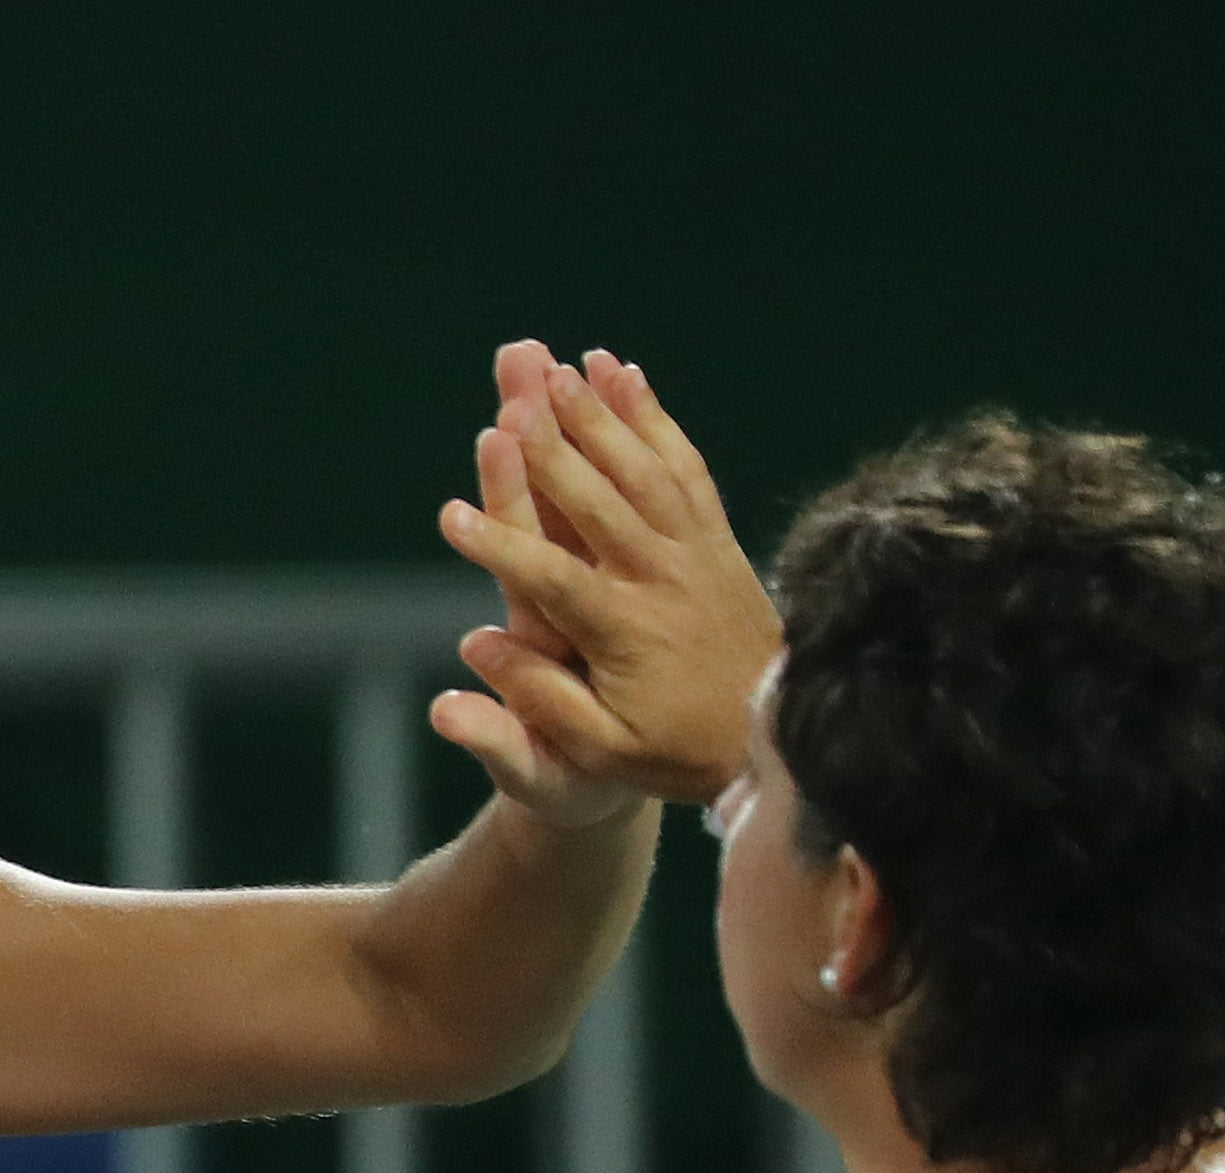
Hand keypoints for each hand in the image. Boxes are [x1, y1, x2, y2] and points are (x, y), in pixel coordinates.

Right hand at [433, 347, 777, 810]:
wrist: (773, 733)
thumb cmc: (675, 750)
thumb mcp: (602, 751)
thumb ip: (540, 700)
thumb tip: (478, 646)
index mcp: (622, 632)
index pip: (548, 578)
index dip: (499, 545)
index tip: (451, 517)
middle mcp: (659, 578)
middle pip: (595, 500)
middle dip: (549, 447)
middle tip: (508, 398)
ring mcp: (692, 549)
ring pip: (640, 467)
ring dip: (597, 414)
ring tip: (556, 369)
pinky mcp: (713, 533)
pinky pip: (683, 462)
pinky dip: (652, 415)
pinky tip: (623, 373)